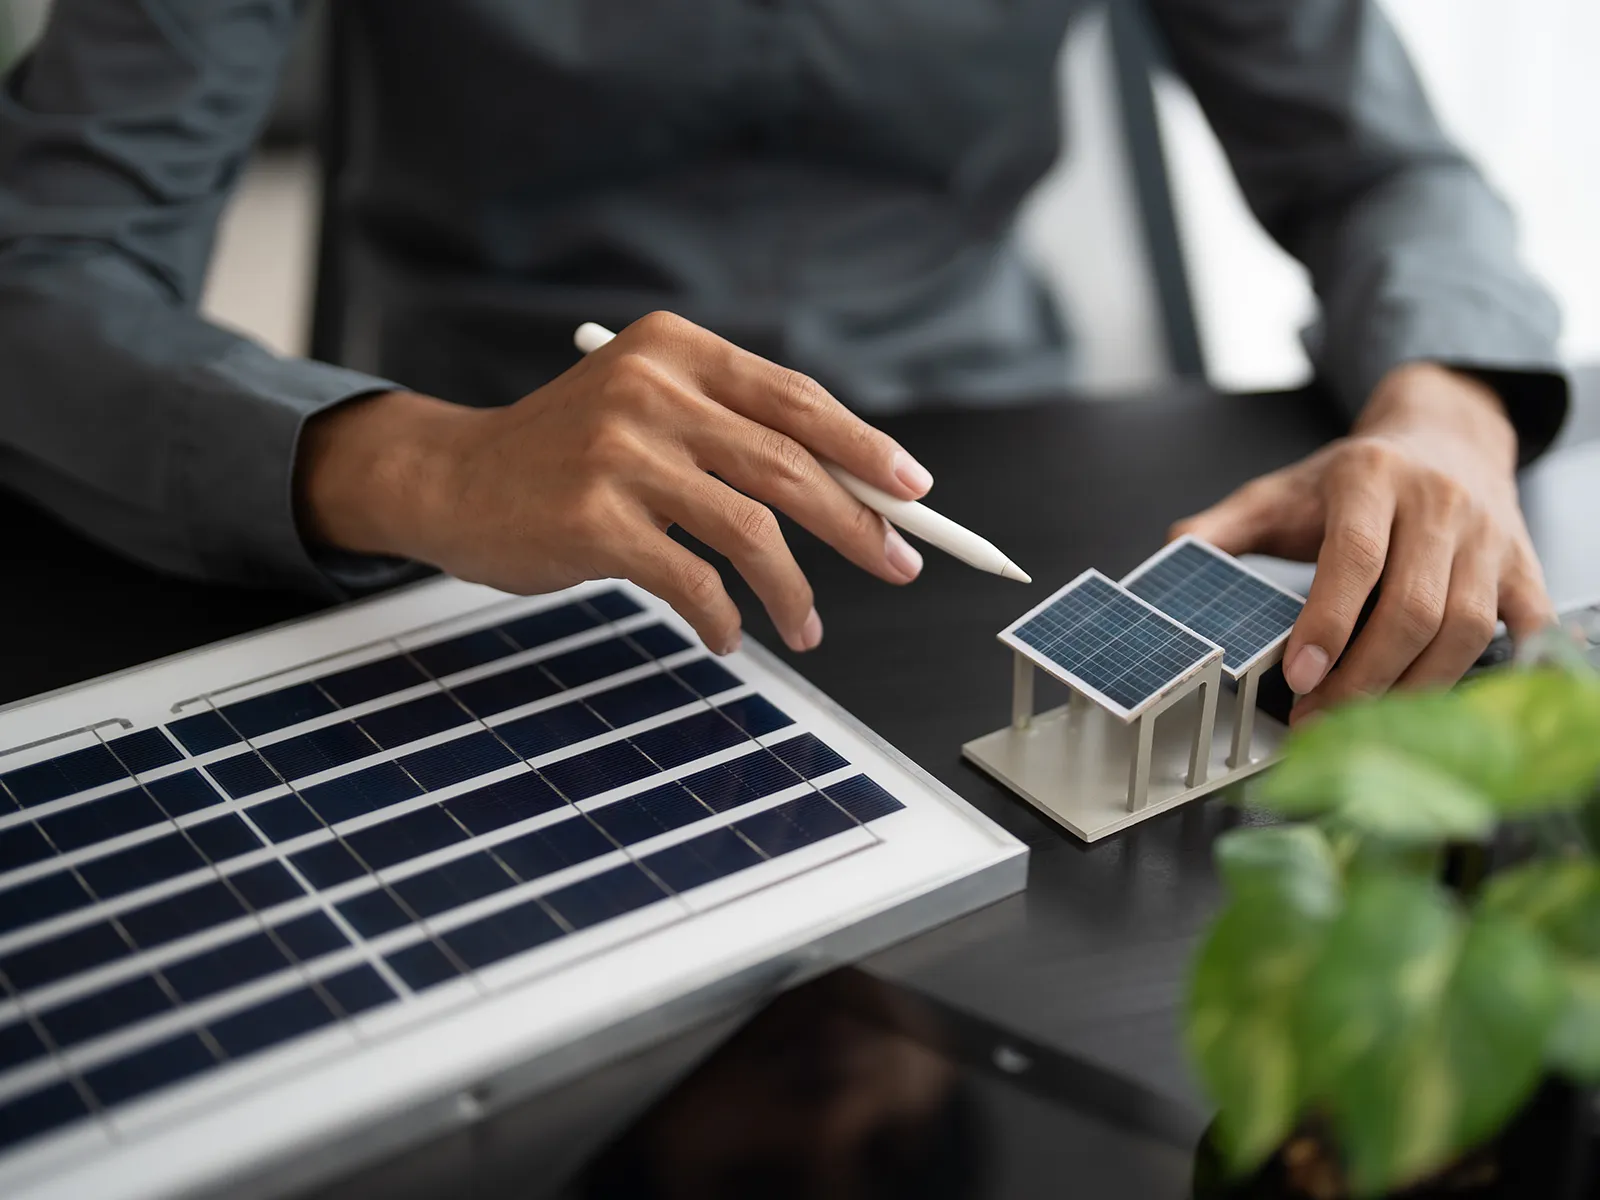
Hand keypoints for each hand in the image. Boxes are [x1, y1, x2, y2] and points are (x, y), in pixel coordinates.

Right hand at [297, 312, 929, 653]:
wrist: (452, 478)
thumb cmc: (566, 453)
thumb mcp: (647, 410)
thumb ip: (733, 434)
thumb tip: (855, 496)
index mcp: (675, 350)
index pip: (795, 398)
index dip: (864, 448)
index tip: (914, 490)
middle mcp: (651, 389)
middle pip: (790, 464)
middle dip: (858, 524)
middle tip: (899, 564)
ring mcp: (619, 453)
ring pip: (752, 530)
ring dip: (795, 590)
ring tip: (808, 627)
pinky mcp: (593, 520)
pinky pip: (693, 581)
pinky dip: (724, 618)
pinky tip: (727, 636)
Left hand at [1171, 363, 1554, 722]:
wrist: (1445, 436)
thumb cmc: (1354, 478)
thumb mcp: (1282, 490)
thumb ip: (1224, 526)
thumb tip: (1168, 555)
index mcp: (1371, 478)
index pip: (1353, 558)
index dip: (1327, 622)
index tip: (1298, 676)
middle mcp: (1439, 504)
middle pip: (1412, 608)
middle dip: (1362, 678)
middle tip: (1316, 722)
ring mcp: (1489, 538)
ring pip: (1465, 629)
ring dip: (1412, 690)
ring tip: (1361, 724)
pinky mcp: (1524, 567)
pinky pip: (1526, 628)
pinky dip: (1501, 673)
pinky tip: (1455, 709)